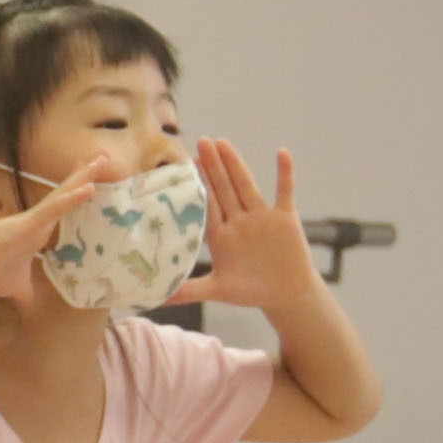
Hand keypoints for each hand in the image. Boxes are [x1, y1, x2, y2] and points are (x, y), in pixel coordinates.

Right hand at [0, 159, 115, 301]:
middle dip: (83, 178)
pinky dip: (71, 198)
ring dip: (82, 178)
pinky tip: (88, 185)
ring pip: (63, 195)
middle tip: (102, 159)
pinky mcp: (28, 223)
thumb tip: (29, 303)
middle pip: (65, 196)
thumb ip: (25, 291)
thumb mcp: (14, 286)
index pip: (60, 212)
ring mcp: (33, 221)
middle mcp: (37, 223)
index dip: (75, 197)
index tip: (90, 184)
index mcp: (35, 234)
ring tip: (101, 160)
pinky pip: (54, 208)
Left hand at [186, 136, 317, 309]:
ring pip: (247, 185)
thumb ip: (188, 291)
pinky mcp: (285, 218)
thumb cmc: (249, 292)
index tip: (187, 164)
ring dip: (236, 164)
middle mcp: (239, 220)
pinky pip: (285, 192)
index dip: (199, 185)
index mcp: (221, 235)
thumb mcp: (217, 290)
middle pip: (224, 188)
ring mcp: (262, 217)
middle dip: (213, 166)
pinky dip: (285, 174)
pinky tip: (282, 153)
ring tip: (223, 143)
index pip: (208, 204)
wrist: (284, 295)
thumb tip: (157, 300)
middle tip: (200, 141)